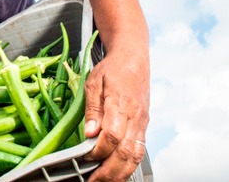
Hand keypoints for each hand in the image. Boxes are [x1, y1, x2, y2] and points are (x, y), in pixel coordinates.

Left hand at [83, 50, 149, 180]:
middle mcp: (135, 116)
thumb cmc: (111, 69)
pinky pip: (139, 151)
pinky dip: (129, 166)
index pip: (113, 134)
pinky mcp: (143, 127)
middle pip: (126, 151)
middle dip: (109, 171)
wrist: (133, 60)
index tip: (85, 157)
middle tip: (92, 181)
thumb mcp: (93, 82)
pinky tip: (117, 174)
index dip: (99, 150)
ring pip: (136, 155)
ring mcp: (142, 123)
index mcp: (121, 103)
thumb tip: (89, 133)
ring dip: (120, 173)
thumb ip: (92, 108)